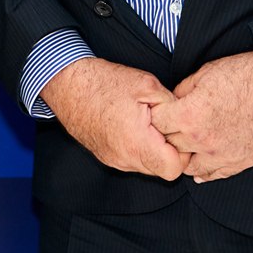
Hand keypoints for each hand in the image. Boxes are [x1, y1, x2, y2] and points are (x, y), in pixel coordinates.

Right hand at [39, 57, 186, 180]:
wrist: (67, 84)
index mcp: (136, 143)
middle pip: (161, 170)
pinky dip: (139, 147)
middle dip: (169, 150)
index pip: (174, 169)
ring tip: (147, 123)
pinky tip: (133, 125)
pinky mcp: (106, 156)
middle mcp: (124, 158)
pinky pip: (132, 160)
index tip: (177, 133)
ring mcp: (113, 160)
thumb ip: (172, 105)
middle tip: (164, 124)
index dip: (183, 152)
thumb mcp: (147, 84)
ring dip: (153, 149)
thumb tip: (185, 118)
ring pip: (147, 166)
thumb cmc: (103, 82)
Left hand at [149, 51, 252, 182]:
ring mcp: (221, 155)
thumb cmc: (245, 76)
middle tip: (169, 127)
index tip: (158, 112)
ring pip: (188, 166)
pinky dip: (204, 170)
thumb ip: (182, 91)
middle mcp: (202, 140)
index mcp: (189, 116)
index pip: (156, 124)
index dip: (155, 115)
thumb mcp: (205, 74)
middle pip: (169, 146)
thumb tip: (171, 102)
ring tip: (184, 144)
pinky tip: (199, 163)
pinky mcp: (240, 162)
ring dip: (183, 155)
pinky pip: (214, 175)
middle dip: (166, 135)